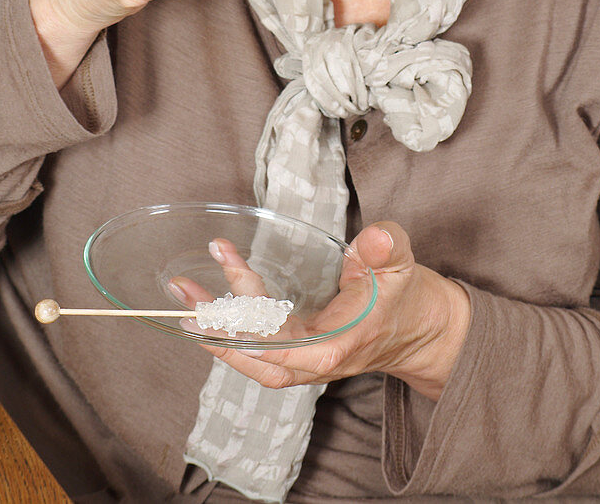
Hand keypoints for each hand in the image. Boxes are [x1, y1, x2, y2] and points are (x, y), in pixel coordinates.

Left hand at [170, 222, 470, 401]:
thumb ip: (386, 248)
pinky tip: (208, 315)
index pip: (281, 336)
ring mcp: (304, 363)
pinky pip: (256, 354)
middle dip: (217, 325)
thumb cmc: (404, 293)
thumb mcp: (402, 261)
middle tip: (184, 291)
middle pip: (255, 353)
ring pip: (251, 359)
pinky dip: (230, 337)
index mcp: (336, 344)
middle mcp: (314, 362)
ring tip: (183, 303)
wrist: (417, 327)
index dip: (249, 305)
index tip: (228, 261)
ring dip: (215, 335)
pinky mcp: (298, 355)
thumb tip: (374, 237)